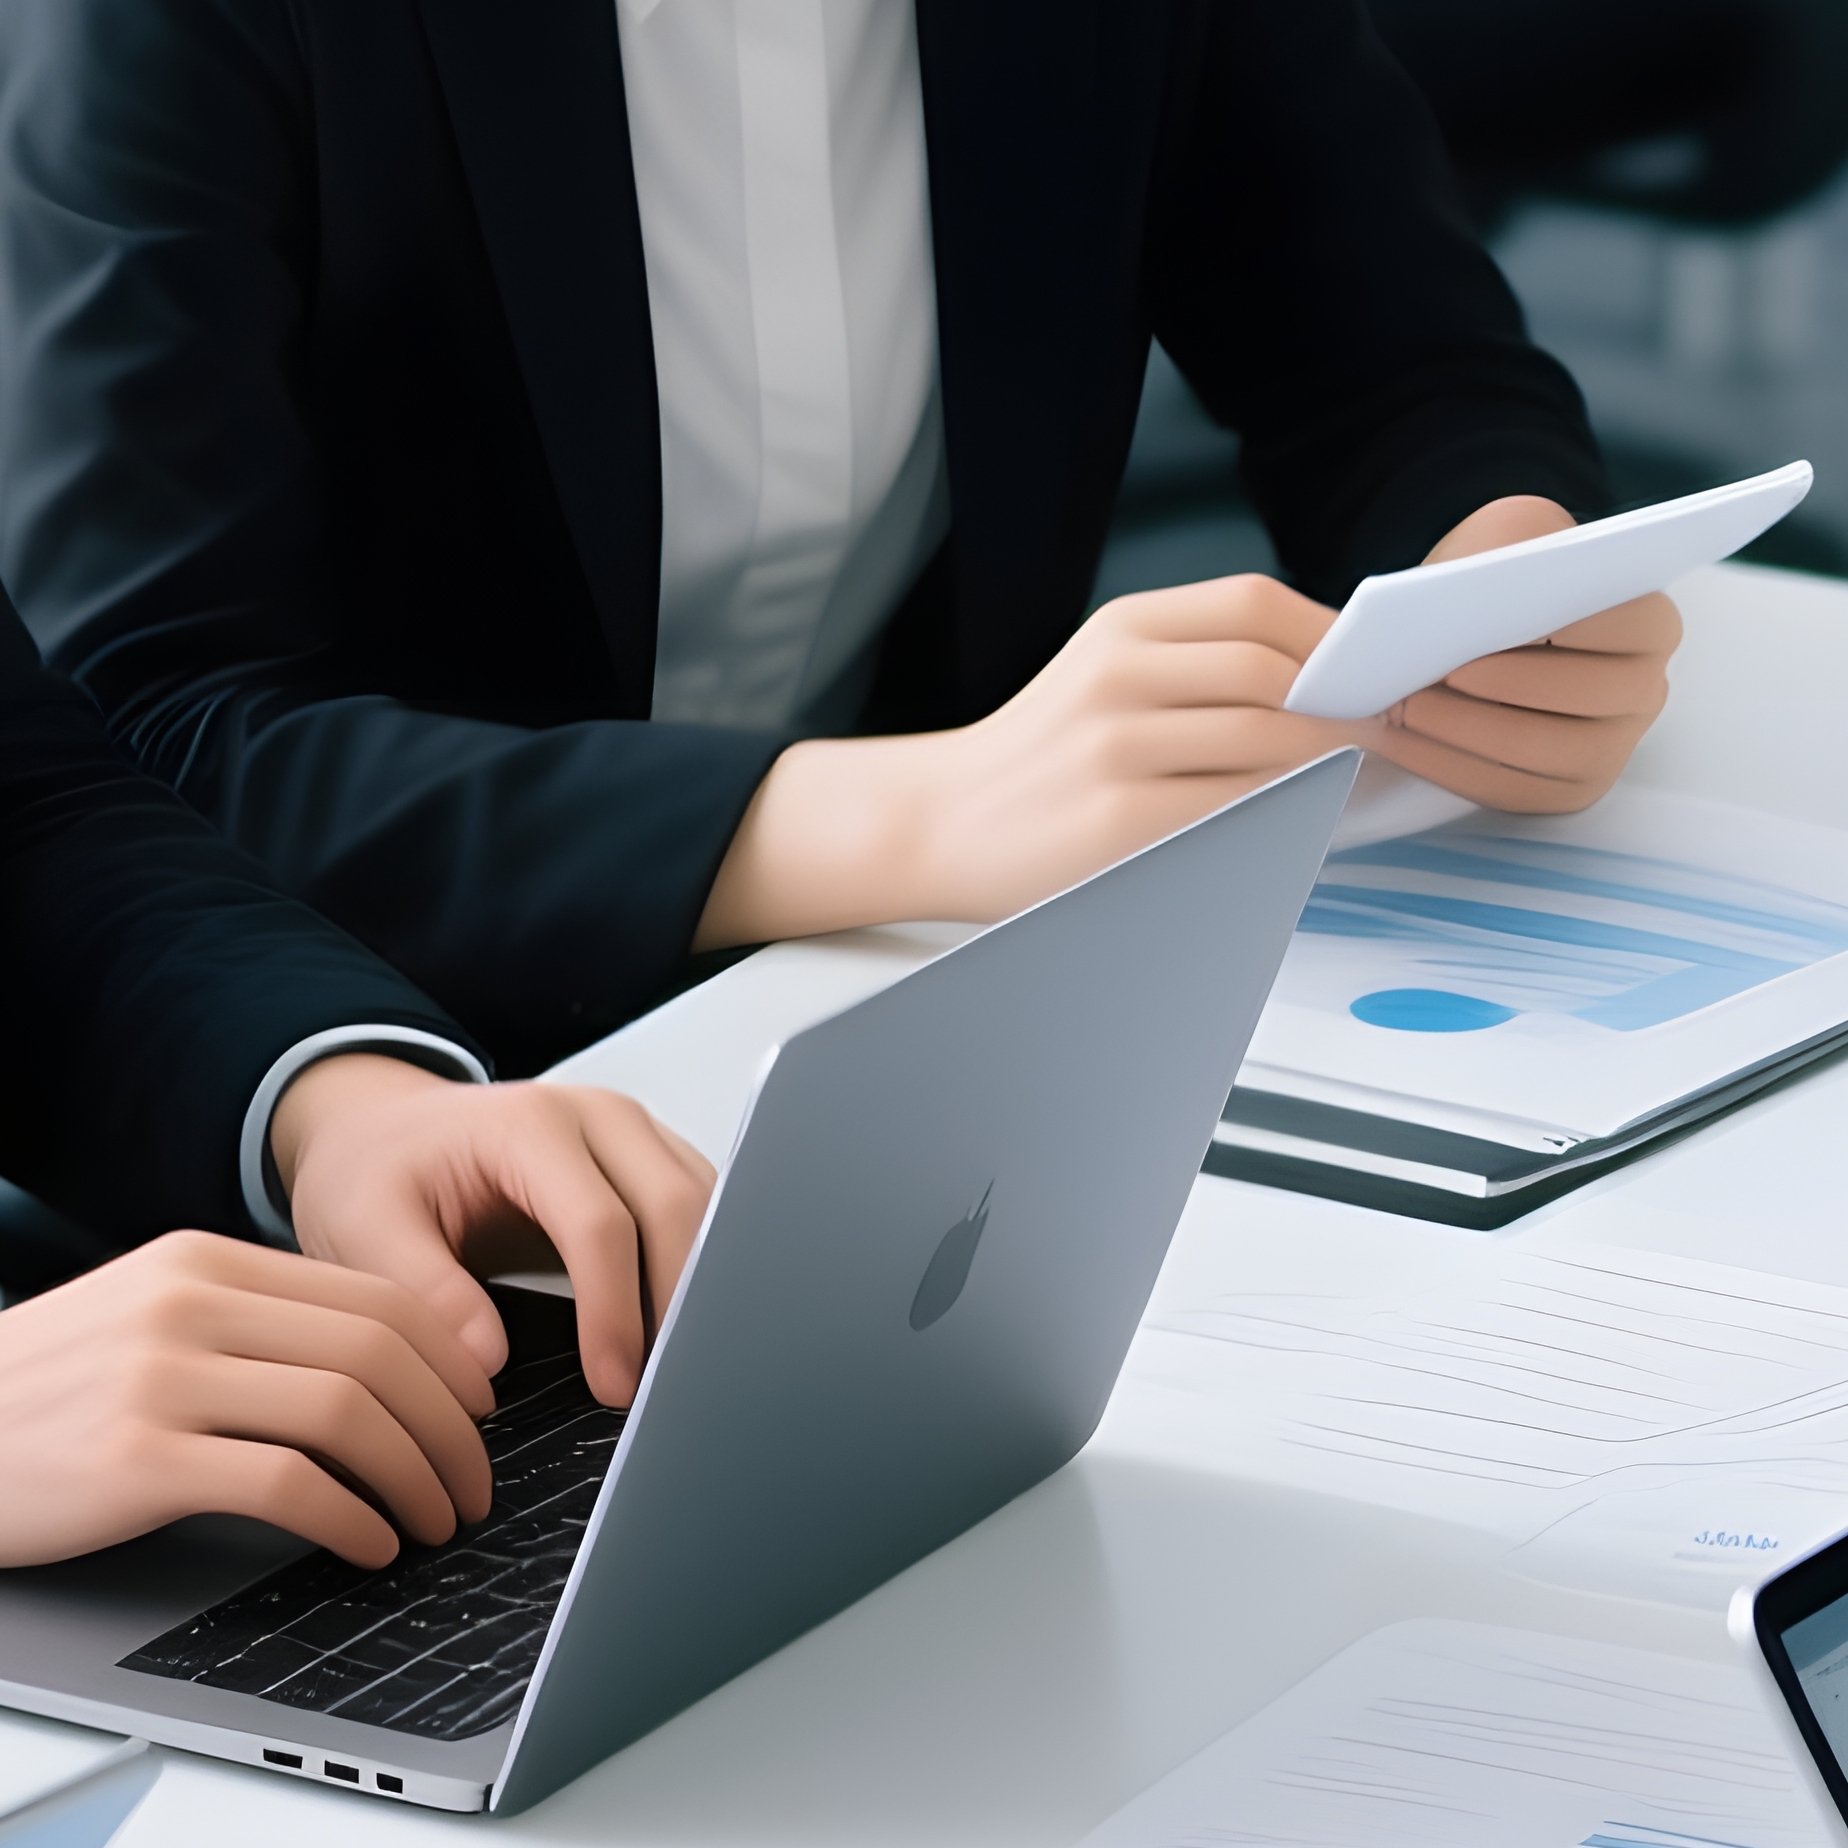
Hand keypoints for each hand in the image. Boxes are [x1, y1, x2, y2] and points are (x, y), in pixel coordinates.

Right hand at [0, 1231, 493, 1568]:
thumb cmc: (52, 1390)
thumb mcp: (152, 1316)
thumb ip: (253, 1321)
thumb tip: (387, 1360)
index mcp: (208, 1261)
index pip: (375, 1296)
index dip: (449, 1360)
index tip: (478, 1410)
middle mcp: (193, 1304)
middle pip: (379, 1351)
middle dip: (452, 1426)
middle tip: (477, 1479)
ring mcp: (164, 1377)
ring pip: (349, 1412)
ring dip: (418, 1475)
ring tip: (439, 1519)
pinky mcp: (140, 1459)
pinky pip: (288, 1484)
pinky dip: (354, 1518)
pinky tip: (372, 1545)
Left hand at [271, 1057, 715, 1406]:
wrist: (388, 1127)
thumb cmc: (377, 1172)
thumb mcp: (362, 1227)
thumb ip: (422, 1290)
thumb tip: (487, 1360)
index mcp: (530, 1125)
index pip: (599, 1223)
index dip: (614, 1312)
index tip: (613, 1387)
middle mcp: (598, 1115)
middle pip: (674, 1206)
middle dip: (678, 1303)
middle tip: (660, 1392)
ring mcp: (633, 1131)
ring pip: (704, 1205)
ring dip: (698, 1286)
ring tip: (673, 1371)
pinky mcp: (649, 1156)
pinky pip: (701, 1209)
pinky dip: (699, 1267)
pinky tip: (675, 1330)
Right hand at [697, 574, 1358, 940]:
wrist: (937, 822)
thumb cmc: (1039, 756)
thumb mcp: (1102, 674)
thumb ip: (1193, 664)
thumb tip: (1323, 676)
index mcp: (1120, 628)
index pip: (1254, 606)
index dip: (1329, 636)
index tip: (1366, 667)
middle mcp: (1116, 677)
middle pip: (1270, 671)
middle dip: (1344, 701)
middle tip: (1382, 726)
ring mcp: (1114, 751)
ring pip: (1263, 741)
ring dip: (1325, 758)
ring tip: (1351, 770)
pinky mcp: (1116, 824)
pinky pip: (1234, 809)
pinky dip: (1284, 809)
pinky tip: (1301, 814)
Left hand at [1369, 495, 1682, 811]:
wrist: (1468, 636)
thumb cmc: (1495, 586)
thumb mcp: (1505, 538)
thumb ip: (1507, 547)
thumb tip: (1473, 588)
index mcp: (1647, 623)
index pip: (1630, 624)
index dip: (1565, 626)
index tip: (1497, 623)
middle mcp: (1641, 690)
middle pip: (1586, 693)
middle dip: (1504, 684)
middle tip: (1436, 672)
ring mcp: (1609, 749)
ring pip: (1541, 749)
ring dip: (1463, 729)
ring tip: (1401, 707)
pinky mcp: (1563, 792)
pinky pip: (1506, 789)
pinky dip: (1442, 763)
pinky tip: (1395, 740)